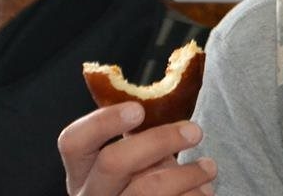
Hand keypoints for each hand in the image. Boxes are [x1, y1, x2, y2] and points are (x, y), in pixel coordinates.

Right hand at [58, 102, 216, 195]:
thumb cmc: (145, 182)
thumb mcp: (137, 158)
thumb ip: (141, 135)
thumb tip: (170, 96)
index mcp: (83, 170)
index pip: (73, 141)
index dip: (102, 122)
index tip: (138, 109)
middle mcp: (90, 195)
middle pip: (113, 162)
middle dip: (160, 140)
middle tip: (195, 131)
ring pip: (146, 189)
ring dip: (187, 174)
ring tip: (209, 167)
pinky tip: (203, 191)